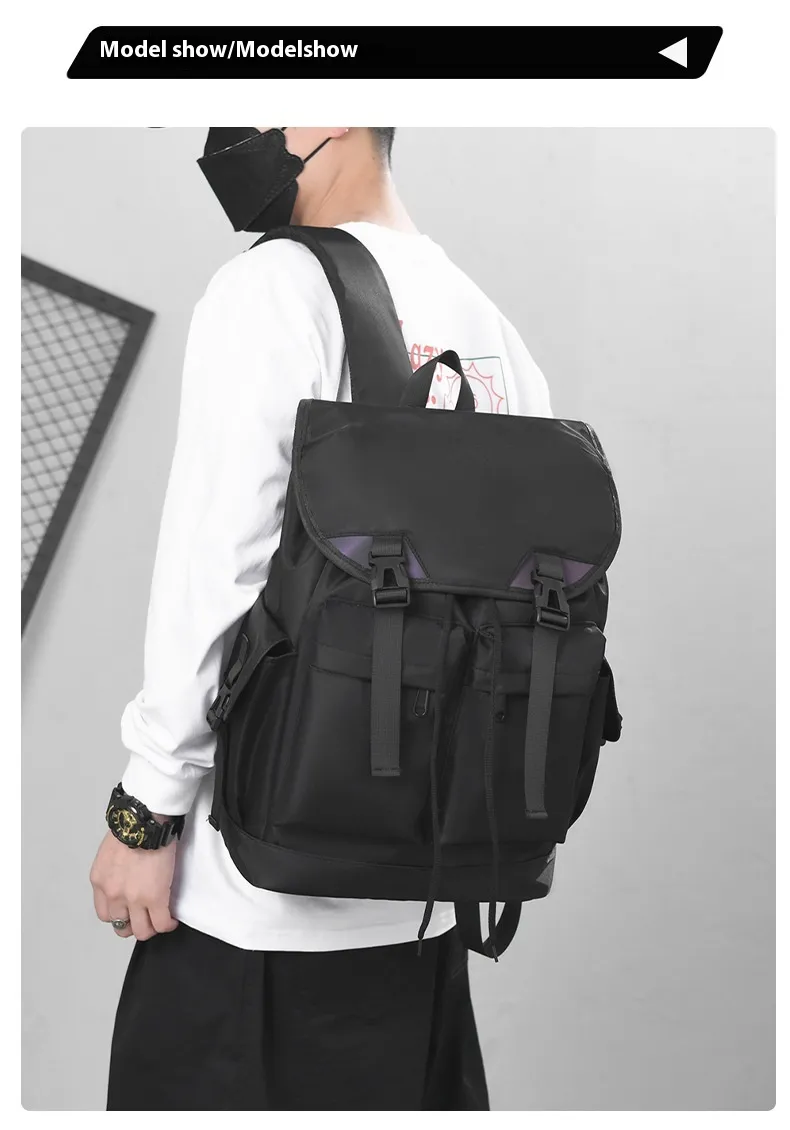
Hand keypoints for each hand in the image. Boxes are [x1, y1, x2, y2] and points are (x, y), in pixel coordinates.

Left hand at [90, 826, 178, 940]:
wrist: (145, 821)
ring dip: (151, 928)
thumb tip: (126, 877)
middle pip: (121, 926)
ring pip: (141, 931)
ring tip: (160, 920)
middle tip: (145, 918)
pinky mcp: (155, 898)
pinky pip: (161, 923)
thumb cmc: (131, 827)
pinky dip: (168, 924)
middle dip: (134, 924)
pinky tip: (172, 920)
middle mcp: (113, 894)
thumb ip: (114, 871)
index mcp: (100, 881)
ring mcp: (133, 899)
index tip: (129, 912)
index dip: (119, 915)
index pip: (105, 913)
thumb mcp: (110, 852)